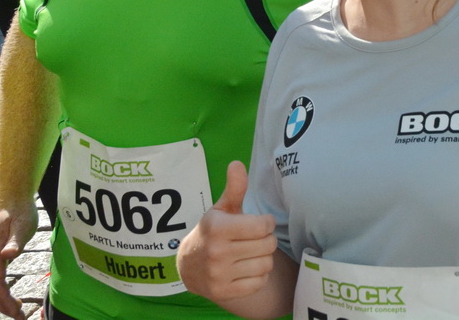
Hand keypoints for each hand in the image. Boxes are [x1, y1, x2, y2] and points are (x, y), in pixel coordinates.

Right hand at [0, 201, 38, 317]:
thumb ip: (15, 241)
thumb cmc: (19, 210)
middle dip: (2, 306)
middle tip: (19, 317)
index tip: (18, 312)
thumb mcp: (22, 224)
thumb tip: (7, 255)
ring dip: (0, 301)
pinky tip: (10, 296)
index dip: (5, 301)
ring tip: (17, 311)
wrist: (10, 196)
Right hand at [178, 162, 275, 303]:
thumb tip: (237, 164)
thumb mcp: (221, 209)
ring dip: (263, 258)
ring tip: (250, 253)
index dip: (266, 223)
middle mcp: (216, 252)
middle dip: (266, 240)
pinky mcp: (223, 293)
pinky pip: (259, 282)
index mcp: (216, 228)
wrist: (190, 266)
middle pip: (268, 245)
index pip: (263, 226)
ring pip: (266, 264)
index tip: (259, 223)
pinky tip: (246, 269)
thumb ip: (234, 188)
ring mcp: (218, 275)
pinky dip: (258, 276)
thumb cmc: (213, 232)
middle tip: (254, 239)